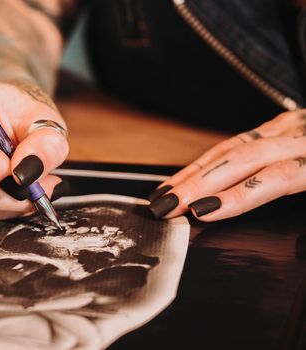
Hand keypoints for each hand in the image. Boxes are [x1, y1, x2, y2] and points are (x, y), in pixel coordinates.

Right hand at [0, 77, 68, 221]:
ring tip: (33, 187)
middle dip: (12, 194)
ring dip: (9, 204)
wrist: (2, 115)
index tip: (25, 172)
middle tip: (43, 187)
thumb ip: (45, 142)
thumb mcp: (43, 117)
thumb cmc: (20, 112)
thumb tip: (29, 173)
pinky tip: (11, 190)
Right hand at [148, 110, 305, 220]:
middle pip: (244, 158)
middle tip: (166, 206)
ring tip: (165, 192)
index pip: (278, 176)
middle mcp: (303, 133)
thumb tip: (283, 229)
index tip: (204, 212)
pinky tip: (188, 173)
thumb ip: (304, 185)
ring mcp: (290, 125)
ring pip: (232, 147)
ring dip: (193, 172)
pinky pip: (236, 141)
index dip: (238, 195)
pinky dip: (206, 159)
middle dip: (199, 183)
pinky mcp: (281, 123)